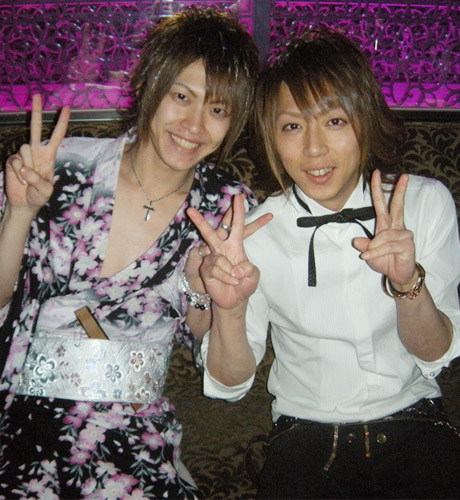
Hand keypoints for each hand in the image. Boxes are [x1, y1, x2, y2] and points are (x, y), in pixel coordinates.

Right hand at [4, 94, 69, 213]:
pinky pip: (15, 161)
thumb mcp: (45, 191)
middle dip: (37, 111)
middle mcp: (36, 151)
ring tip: (29, 179)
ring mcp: (23, 154)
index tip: (66, 108)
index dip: (61, 122)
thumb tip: (25, 167)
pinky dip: (18, 172)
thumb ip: (37, 180)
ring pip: (25, 149)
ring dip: (27, 167)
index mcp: (49, 155)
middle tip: (37, 95)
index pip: (56, 135)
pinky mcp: (12, 160)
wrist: (24, 203)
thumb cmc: (39, 196)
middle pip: (35, 127)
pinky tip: (20, 180)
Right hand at [186, 194, 271, 308]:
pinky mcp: (206, 270)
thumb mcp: (253, 277)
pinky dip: (226, 276)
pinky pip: (215, 269)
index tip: (239, 196)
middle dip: (199, 221)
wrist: (233, 300)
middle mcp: (221, 249)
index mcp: (235, 245)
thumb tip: (237, 267)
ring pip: (215, 257)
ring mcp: (212, 259)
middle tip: (190, 210)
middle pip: (209, 232)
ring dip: (230, 271)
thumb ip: (249, 270)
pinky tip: (231, 282)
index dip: (239, 211)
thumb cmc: (244, 284)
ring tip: (236, 280)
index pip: (238, 225)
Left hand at [353, 169, 416, 288]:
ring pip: (384, 236)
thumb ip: (365, 245)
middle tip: (403, 175)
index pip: (383, 204)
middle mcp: (396, 227)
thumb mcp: (370, 252)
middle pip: (397, 206)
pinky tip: (371, 256)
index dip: (378, 190)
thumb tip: (356, 240)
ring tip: (369, 255)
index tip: (376, 174)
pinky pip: (387, 246)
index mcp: (386, 225)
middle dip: (400, 190)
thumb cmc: (385, 260)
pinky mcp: (407, 245)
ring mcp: (404, 235)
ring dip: (374, 247)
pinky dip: (377, 252)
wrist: (398, 275)